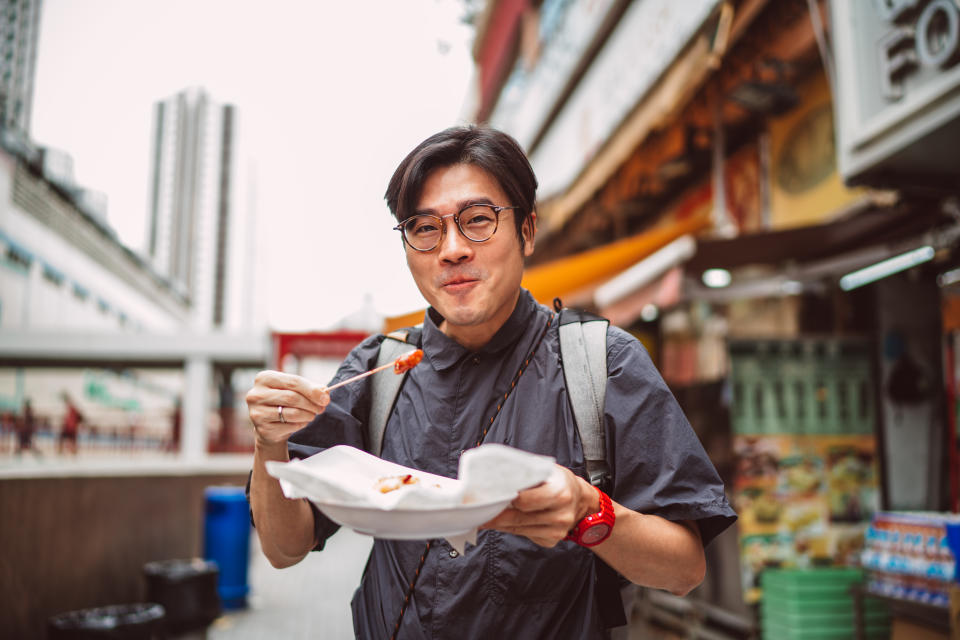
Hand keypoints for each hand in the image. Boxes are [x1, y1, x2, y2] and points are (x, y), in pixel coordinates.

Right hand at [245, 370, 329, 445]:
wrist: (269, 426)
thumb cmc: (283, 403)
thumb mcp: (294, 390)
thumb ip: (309, 388)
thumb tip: (324, 391)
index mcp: (264, 378)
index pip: (293, 381)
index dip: (312, 390)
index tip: (325, 398)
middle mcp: (256, 394)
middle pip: (293, 397)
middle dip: (311, 404)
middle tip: (321, 408)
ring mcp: (257, 412)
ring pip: (293, 413)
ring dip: (308, 415)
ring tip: (312, 414)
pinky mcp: (262, 429)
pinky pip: (290, 426)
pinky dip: (300, 424)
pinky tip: (300, 422)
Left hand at [481, 465, 598, 547]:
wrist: (580, 499)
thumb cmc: (558, 481)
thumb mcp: (545, 470)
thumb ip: (524, 474)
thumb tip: (494, 477)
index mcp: (560, 493)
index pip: (524, 501)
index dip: (505, 499)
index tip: (486, 498)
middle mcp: (560, 515)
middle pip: (517, 518)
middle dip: (494, 515)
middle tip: (474, 512)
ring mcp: (557, 531)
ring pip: (518, 529)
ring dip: (499, 524)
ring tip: (482, 516)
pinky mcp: (551, 541)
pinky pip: (524, 535)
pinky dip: (511, 529)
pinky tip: (501, 522)